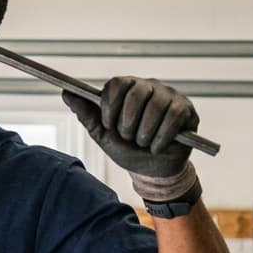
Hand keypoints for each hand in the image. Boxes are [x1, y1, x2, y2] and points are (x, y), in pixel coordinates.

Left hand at [62, 76, 197, 179]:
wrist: (152, 170)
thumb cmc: (126, 148)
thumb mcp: (103, 134)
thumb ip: (86, 114)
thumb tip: (65, 92)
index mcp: (126, 89)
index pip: (117, 83)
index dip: (110, 105)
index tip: (108, 125)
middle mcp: (148, 87)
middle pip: (136, 92)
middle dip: (127, 121)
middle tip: (127, 137)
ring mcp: (169, 96)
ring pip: (156, 105)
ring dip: (144, 132)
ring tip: (142, 144)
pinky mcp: (186, 108)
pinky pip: (174, 116)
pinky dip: (162, 137)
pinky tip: (157, 147)